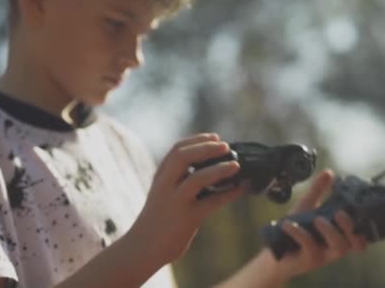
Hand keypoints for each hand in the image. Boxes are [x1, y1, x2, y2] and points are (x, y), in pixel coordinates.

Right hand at [128, 133, 243, 267]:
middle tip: (226, 146)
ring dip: (219, 169)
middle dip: (206, 148)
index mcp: (160, 176)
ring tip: (236, 165)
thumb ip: (177, 179)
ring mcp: (175, 202)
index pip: (177, 149)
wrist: (143, 247)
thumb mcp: (162, 192)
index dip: (198, 140)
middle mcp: (165, 185)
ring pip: (197, 178)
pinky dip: (229, 194)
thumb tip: (207, 166)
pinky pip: (212, 202)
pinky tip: (241, 189)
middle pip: (183, 156)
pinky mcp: (187, 218)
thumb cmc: (157, 219)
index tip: (215, 137)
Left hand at [271, 170, 367, 280]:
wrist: (275, 251)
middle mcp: (337, 247)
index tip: (362, 207)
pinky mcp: (309, 261)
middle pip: (356, 243)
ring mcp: (325, 256)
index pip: (363, 235)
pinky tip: (287, 223)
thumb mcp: (308, 207)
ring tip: (317, 219)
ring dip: (330, 231)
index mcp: (341, 235)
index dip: (368, 226)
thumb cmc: (296, 229)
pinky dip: (299, 233)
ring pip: (338, 247)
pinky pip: (309, 247)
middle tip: (339, 212)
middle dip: (350, 227)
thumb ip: (319, 191)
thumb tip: (329, 172)